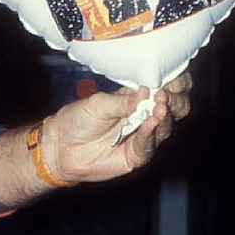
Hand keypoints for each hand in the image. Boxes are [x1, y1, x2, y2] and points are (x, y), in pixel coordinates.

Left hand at [44, 71, 191, 183]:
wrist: (61, 145)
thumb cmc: (78, 119)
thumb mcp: (98, 103)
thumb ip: (122, 101)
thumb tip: (146, 92)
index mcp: (135, 98)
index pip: (163, 89)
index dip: (172, 84)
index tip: (172, 79)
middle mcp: (143, 116)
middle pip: (173, 109)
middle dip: (173, 100)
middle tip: (165, 94)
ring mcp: (142, 136)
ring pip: (164, 126)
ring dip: (163, 115)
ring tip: (160, 105)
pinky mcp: (136, 155)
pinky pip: (148, 144)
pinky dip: (150, 132)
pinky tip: (151, 122)